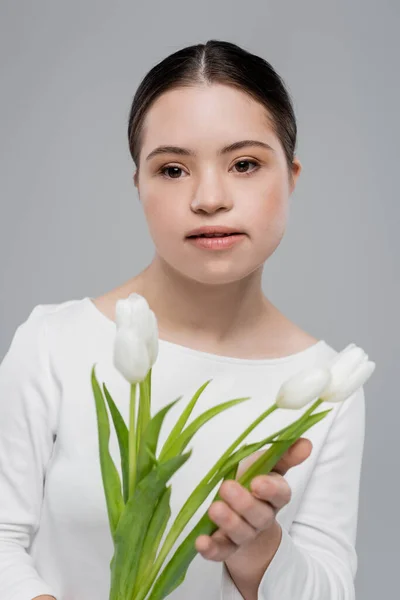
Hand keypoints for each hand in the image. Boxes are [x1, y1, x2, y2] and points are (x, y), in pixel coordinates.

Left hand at [195, 437, 311, 561]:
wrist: (241, 513)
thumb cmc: (252, 480)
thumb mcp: (266, 463)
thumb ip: (285, 454)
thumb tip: (306, 443)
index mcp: (274, 496)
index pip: (280, 495)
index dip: (270, 490)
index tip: (257, 482)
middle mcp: (262, 517)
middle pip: (259, 516)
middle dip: (244, 503)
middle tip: (227, 487)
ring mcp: (244, 534)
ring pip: (241, 533)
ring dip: (228, 522)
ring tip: (214, 508)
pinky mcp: (226, 546)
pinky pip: (221, 551)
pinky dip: (211, 549)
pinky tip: (200, 542)